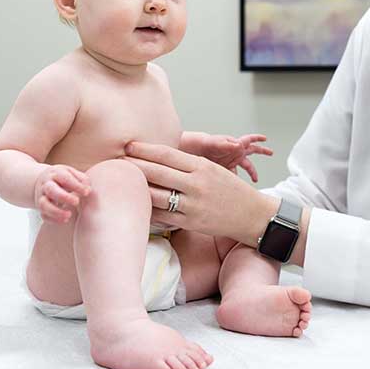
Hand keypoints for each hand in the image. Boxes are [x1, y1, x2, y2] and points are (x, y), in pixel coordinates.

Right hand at [33, 164, 91, 224]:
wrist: (44, 181)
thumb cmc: (63, 178)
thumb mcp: (72, 174)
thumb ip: (82, 180)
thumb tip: (87, 190)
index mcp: (55, 173)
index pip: (64, 178)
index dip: (76, 185)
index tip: (86, 192)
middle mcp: (46, 185)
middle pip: (51, 190)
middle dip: (64, 197)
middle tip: (77, 202)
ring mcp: (41, 197)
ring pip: (44, 204)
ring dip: (56, 211)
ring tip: (69, 215)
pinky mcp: (40, 208)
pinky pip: (44, 215)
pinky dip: (53, 219)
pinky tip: (65, 220)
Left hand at [124, 141, 278, 241]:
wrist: (252, 215)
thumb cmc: (230, 190)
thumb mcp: (213, 170)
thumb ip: (188, 165)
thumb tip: (159, 158)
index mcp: (201, 167)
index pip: (166, 154)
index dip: (144, 149)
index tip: (129, 146)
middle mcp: (196, 184)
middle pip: (157, 172)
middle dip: (134, 166)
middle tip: (117, 161)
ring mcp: (193, 205)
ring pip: (156, 195)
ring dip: (137, 188)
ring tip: (122, 183)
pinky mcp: (191, 222)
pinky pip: (163, 216)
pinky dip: (148, 210)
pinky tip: (137, 205)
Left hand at [198, 133, 273, 182]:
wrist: (194, 152)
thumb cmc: (204, 144)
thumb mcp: (216, 142)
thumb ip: (227, 144)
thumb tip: (239, 144)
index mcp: (235, 145)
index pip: (249, 140)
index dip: (258, 139)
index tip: (265, 139)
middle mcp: (235, 152)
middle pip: (252, 151)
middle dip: (262, 152)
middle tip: (271, 153)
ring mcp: (231, 160)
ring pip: (245, 166)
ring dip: (251, 172)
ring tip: (255, 179)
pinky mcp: (226, 168)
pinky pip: (235, 175)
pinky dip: (236, 180)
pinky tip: (236, 186)